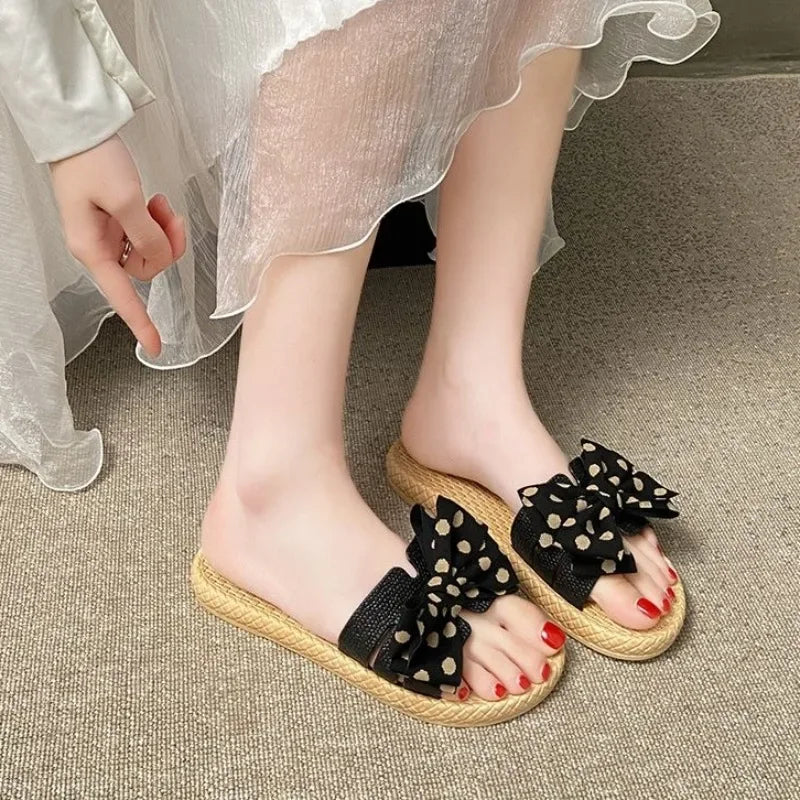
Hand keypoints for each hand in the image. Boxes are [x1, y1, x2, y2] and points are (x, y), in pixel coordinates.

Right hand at [49, 134, 185, 356]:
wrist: (78, 126)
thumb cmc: (94, 160)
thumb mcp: (126, 199)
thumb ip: (147, 235)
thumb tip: (159, 257)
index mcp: (92, 249)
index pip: (121, 296)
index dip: (140, 322)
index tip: (156, 346)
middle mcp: (98, 247)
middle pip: (146, 270)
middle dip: (165, 247)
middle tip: (169, 216)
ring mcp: (107, 234)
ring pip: (150, 252)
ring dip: (163, 231)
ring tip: (161, 204)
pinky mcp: (115, 220)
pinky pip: (146, 234)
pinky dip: (157, 222)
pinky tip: (155, 202)